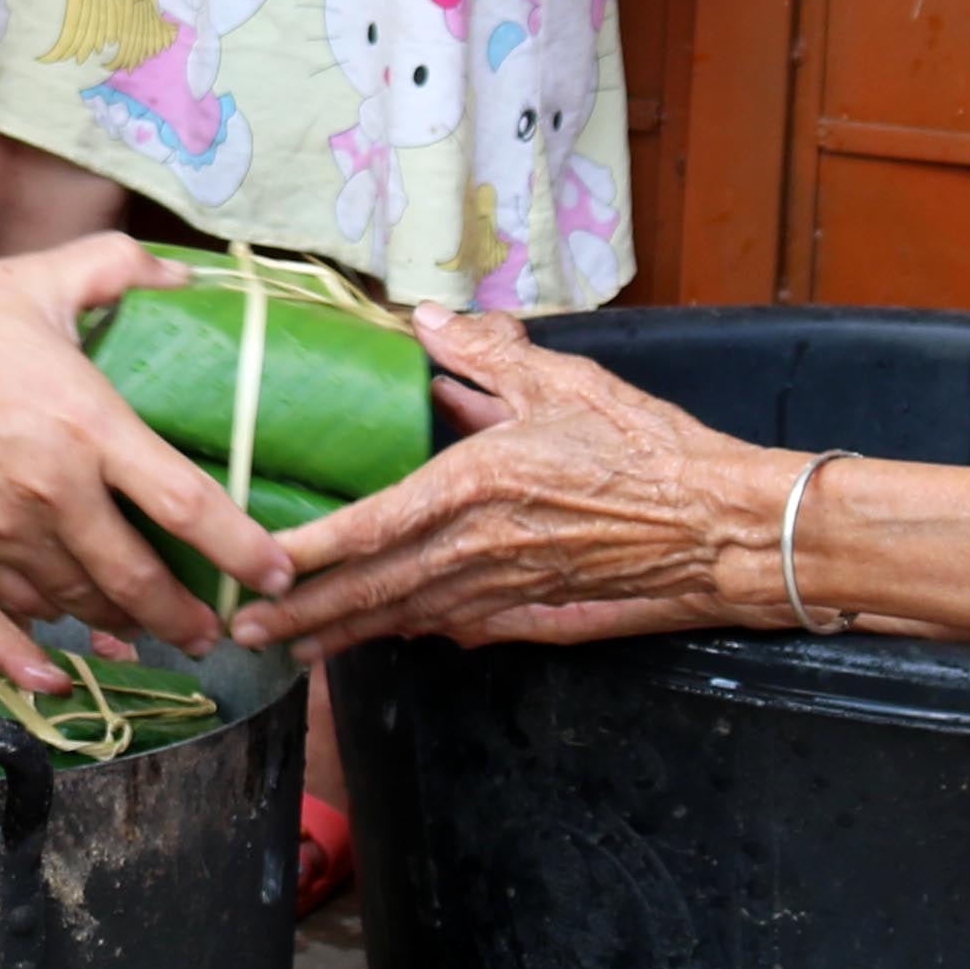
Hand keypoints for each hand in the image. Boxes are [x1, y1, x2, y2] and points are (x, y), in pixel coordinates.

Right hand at [0, 233, 269, 653]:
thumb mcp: (37, 278)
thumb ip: (118, 267)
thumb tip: (180, 273)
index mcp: (89, 425)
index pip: (188, 506)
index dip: (242, 549)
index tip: (275, 572)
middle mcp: (55, 493)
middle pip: (141, 581)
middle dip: (188, 618)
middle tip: (217, 632)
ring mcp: (6, 532)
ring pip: (83, 602)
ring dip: (128, 625)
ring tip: (159, 632)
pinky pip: (25, 604)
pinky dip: (61, 618)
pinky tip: (79, 616)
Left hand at [238, 312, 769, 655]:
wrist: (723, 526)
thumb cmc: (649, 448)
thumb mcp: (564, 382)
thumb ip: (484, 354)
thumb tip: (422, 321)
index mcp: (479, 486)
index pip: (374, 526)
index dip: (313, 552)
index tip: (262, 567)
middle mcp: (482, 548)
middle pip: (376, 590)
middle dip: (306, 615)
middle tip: (247, 630)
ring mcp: (508, 589)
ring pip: (408, 619)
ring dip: (347, 635)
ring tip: (293, 647)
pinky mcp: (537, 611)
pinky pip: (460, 627)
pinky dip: (414, 634)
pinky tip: (386, 638)